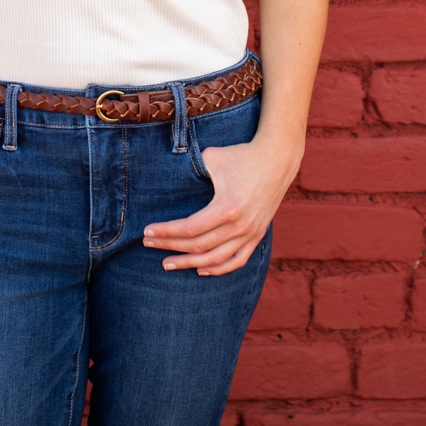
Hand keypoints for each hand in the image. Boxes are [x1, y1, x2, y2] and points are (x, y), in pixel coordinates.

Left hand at [142, 135, 299, 275]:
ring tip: (167, 264)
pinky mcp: (258, 235)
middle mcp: (240, 226)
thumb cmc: (241, 155)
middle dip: (169, 246)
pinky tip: (201, 269)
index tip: (147, 231)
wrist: (277, 159)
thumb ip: (190, 170)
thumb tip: (168, 179)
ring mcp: (251, 233)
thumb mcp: (212, 157)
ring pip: (216, 259)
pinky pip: (237, 260)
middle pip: (198, 246)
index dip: (166, 232)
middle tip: (148, 244)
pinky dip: (219, 268)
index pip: (189, 228)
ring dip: (189, 264)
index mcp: (227, 208)